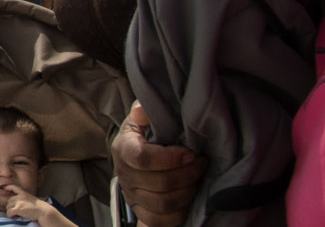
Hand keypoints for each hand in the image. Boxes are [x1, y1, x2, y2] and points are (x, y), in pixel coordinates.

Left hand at [2, 185, 51, 221]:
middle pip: (9, 200)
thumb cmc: (40, 207)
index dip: (8, 187)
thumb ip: (25, 199)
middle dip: (10, 205)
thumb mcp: (31, 199)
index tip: (5, 188)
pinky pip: (9, 212)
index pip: (13, 187)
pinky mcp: (18, 209)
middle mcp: (20, 196)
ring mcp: (18, 202)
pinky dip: (10, 215)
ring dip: (10, 211)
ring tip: (15, 214)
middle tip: (15, 210)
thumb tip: (19, 203)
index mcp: (24, 193)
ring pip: (8, 207)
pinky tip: (13, 217)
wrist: (43, 211)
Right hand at [112, 103, 201, 226]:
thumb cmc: (145, 134)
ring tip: (197, 178)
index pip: (142, 158)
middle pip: (159, 183)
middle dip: (188, 174)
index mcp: (123, 149)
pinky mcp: (140, 212)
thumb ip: (144, 111)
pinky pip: (159, 221)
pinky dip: (179, 212)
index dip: (170, 158)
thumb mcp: (143, 118)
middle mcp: (124, 174)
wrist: (135, 155)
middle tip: (201, 163)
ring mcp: (132, 196)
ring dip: (188, 192)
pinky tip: (188, 197)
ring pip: (163, 203)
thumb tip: (142, 109)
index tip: (191, 153)